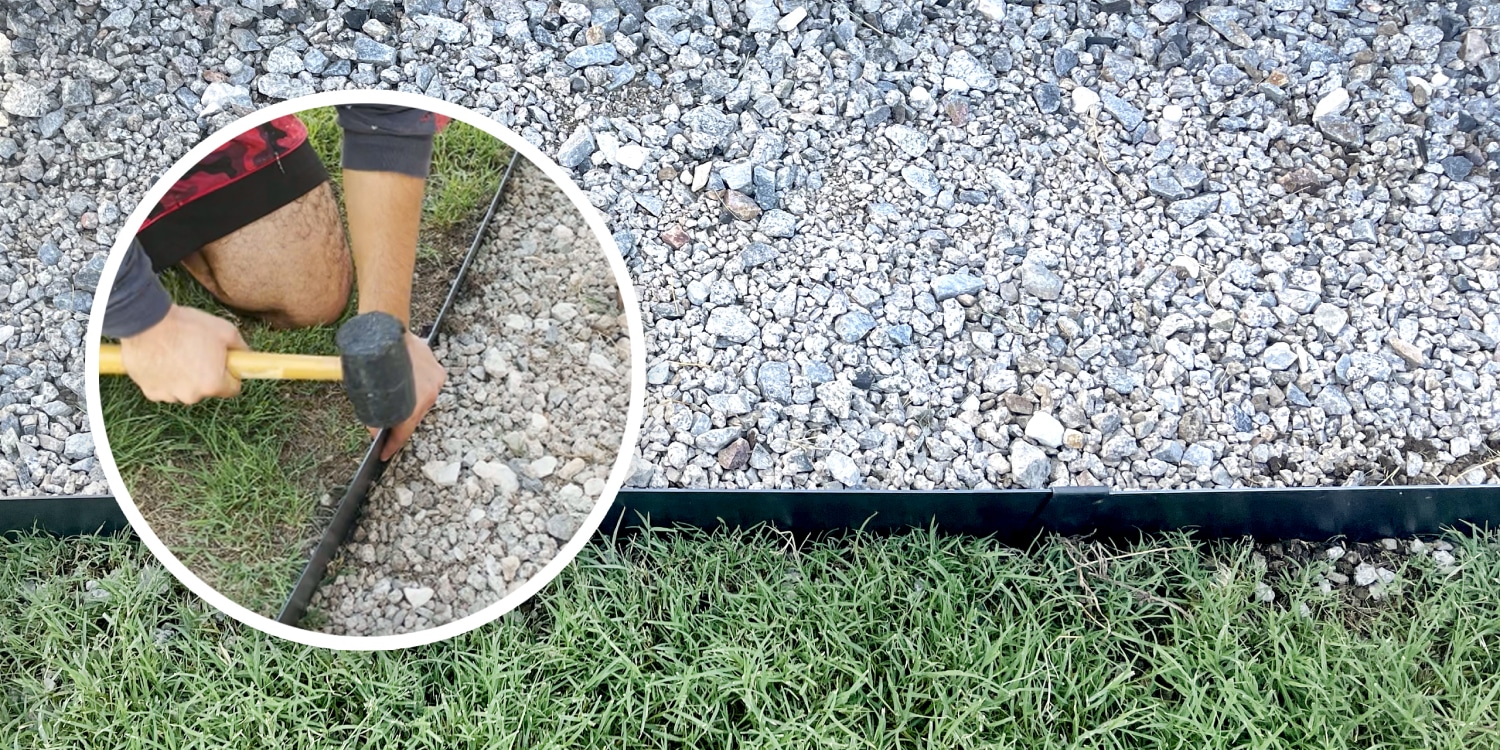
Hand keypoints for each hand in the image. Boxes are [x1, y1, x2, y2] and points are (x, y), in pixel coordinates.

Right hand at [120, 304, 248, 403]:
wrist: (146, 322)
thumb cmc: (187, 326)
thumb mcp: (226, 331)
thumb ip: (241, 348)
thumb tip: (247, 356)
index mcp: (212, 385)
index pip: (232, 388)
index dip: (230, 373)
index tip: (225, 363)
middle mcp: (191, 396)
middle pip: (207, 388)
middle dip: (206, 374)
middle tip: (197, 351)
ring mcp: (169, 395)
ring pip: (184, 389)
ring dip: (184, 376)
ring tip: (177, 352)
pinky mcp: (150, 392)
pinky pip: (164, 387)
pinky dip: (165, 377)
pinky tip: (162, 359)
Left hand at [369, 332, 444, 460]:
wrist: (387, 328)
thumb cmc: (374, 358)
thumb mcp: (366, 389)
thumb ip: (372, 411)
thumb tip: (374, 431)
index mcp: (414, 401)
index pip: (405, 431)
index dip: (392, 445)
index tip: (384, 455)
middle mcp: (428, 393)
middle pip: (414, 418)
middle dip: (400, 424)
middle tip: (386, 430)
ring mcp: (435, 381)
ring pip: (422, 403)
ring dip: (409, 406)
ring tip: (395, 406)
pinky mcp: (438, 371)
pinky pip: (427, 388)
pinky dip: (416, 391)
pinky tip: (406, 389)